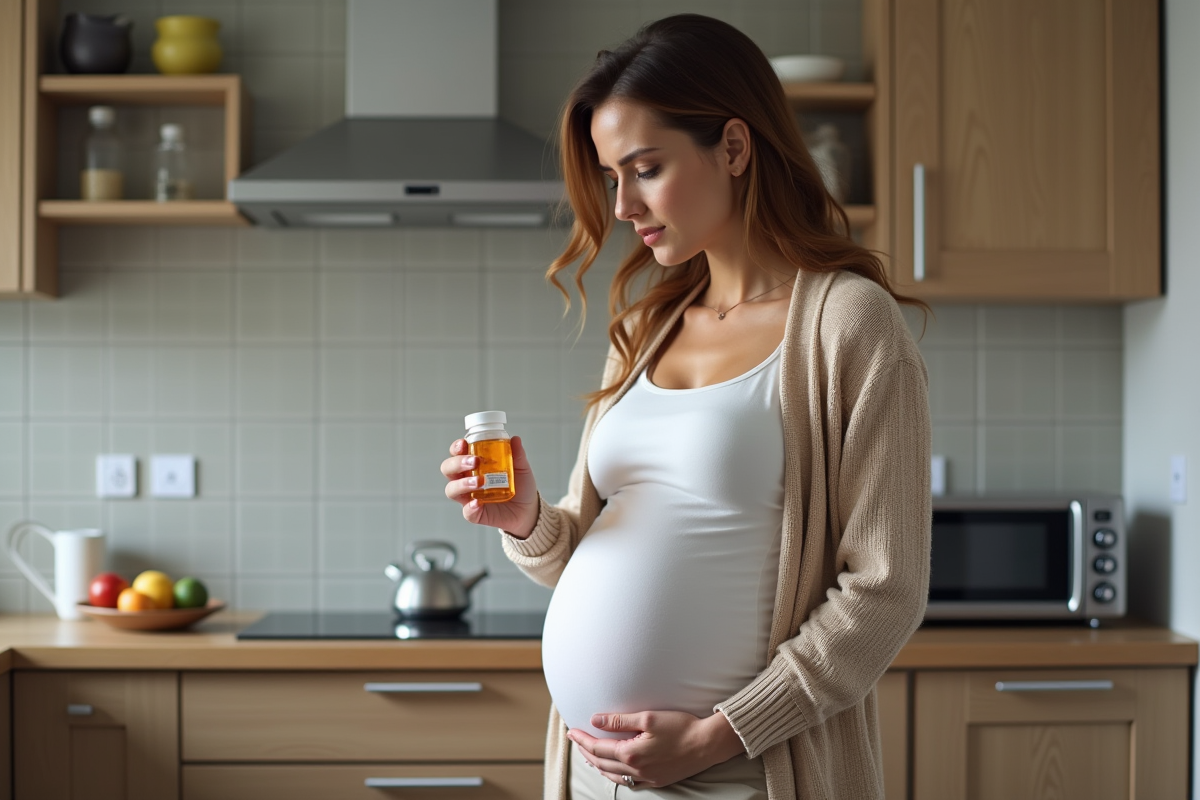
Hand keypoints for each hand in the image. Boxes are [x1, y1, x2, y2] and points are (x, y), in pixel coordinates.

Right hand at [441, 436, 538, 538]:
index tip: (464, 443)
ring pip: (452, 489)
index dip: (456, 447)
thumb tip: (515, 439)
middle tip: (474, 462)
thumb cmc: (520, 485)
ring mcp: (469, 497)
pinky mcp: (475, 513)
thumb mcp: (521, 467)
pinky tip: (478, 503)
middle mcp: (466, 479)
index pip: (457, 453)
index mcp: (474, 464)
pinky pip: (467, 512)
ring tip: (479, 481)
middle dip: (457, 463)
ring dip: (462, 483)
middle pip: (448, 469)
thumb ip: (517, 454)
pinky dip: (470, 507)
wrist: (528, 508)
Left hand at [567, 710, 745, 788]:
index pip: (598, 748)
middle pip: (602, 763)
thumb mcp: (648, 718)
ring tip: (589, 755)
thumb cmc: (681, 727)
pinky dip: (615, 776)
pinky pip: (629, 783)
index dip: (582, 739)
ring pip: (613, 776)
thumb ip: (619, 720)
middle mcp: (636, 770)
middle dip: (585, 751)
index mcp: (631, 754)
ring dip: (598, 765)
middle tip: (576, 740)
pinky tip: (614, 770)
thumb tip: (595, 720)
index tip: (572, 731)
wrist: (707, 744)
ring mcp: (647, 778)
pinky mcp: (657, 781)